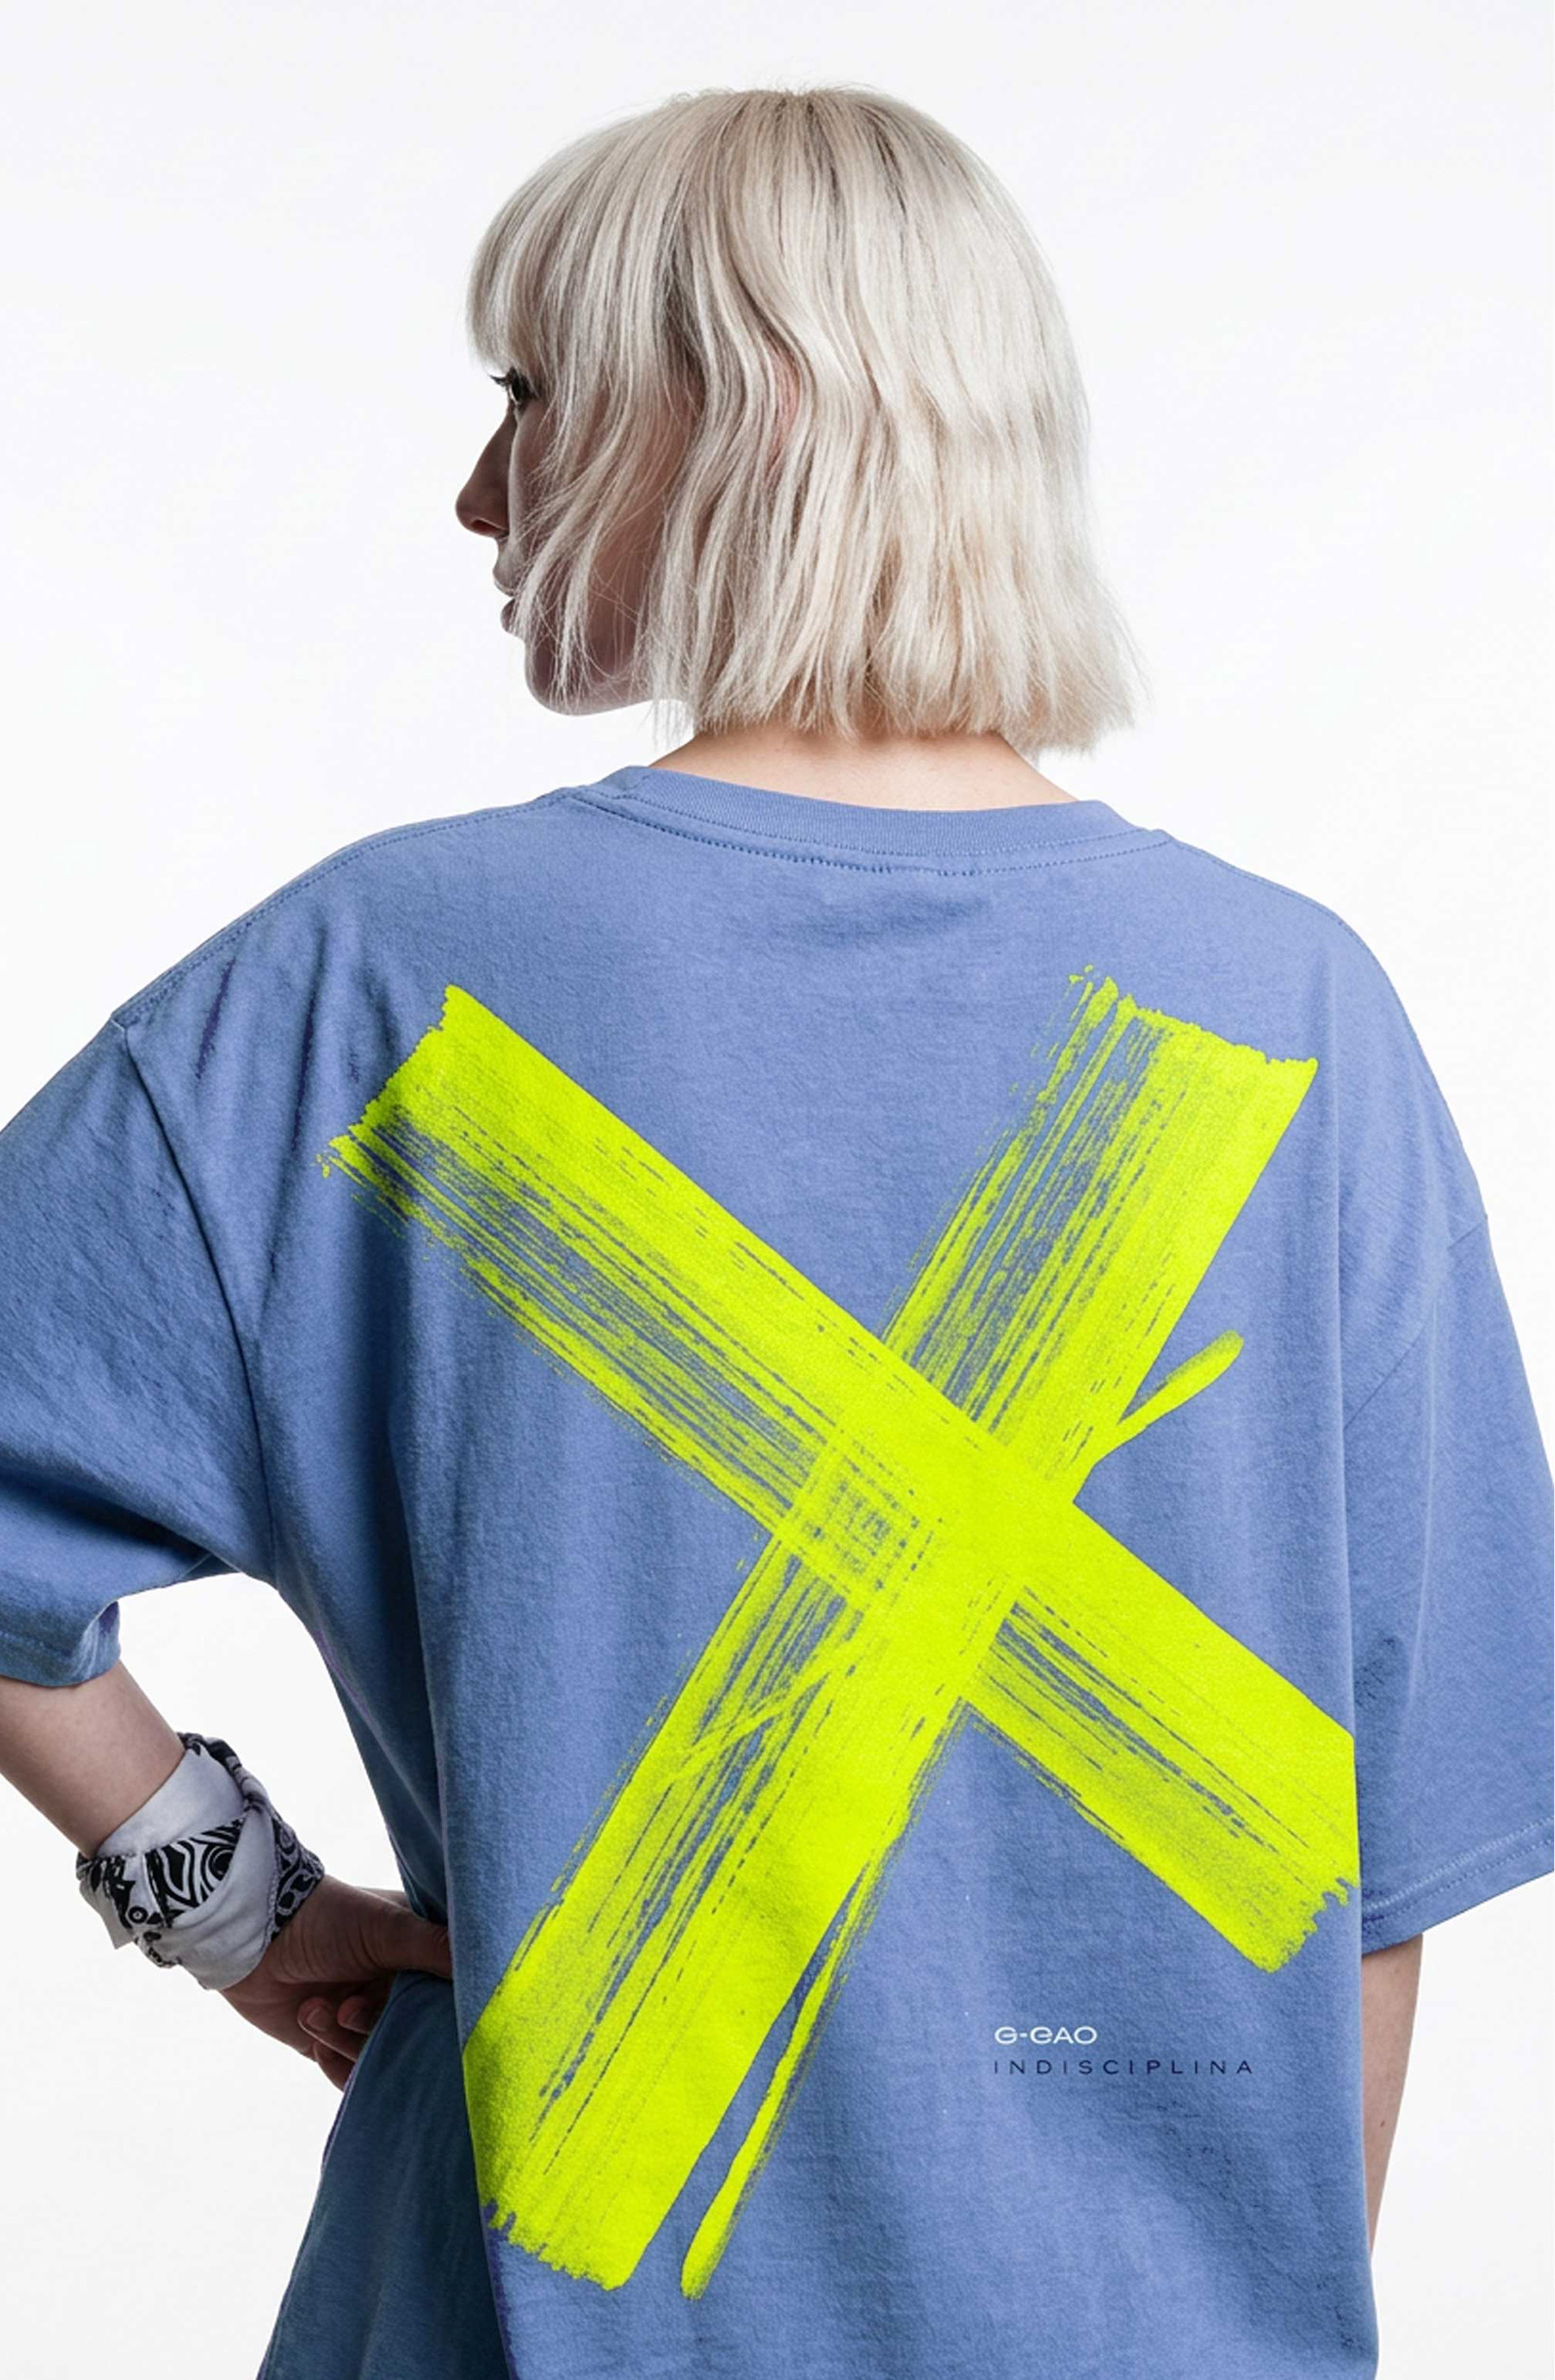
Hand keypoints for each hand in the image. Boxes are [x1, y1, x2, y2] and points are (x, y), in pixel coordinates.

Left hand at [218, 1874, 451, 2090]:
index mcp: (421, 1953)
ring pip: (382, 2057)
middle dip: (380, 2028)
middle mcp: (399, 1987)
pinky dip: (334, 2062)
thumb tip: (498, 1965)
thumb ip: (438, 1947)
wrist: (251, 1939)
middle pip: (417, 2035)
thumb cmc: (323, 1918)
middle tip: (349, 2007)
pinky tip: (312, 2028)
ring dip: (345, 2039)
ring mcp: (366, 2018)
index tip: (424, 2014)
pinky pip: (352, 2077)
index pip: (452, 1994)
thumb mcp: (387, 1928)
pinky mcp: (333, 2044)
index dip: (445, 2009)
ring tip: (318, 2008)